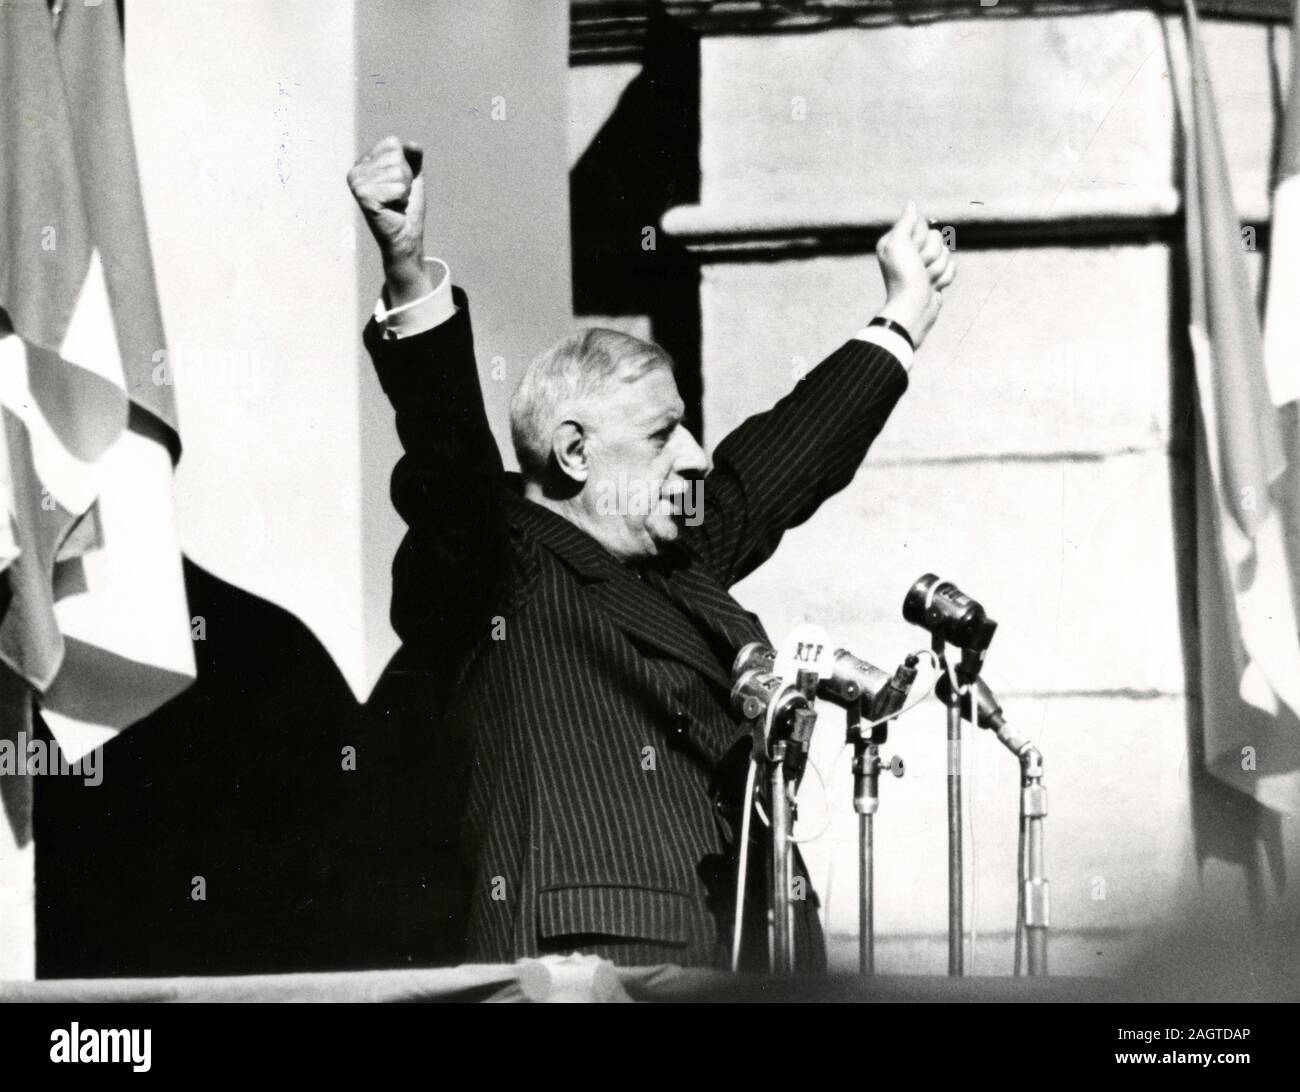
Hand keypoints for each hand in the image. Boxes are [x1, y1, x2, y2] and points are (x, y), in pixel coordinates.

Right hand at [347, 135, 431, 302]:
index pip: (392, 144)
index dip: (405, 164)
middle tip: (397, 196)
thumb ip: (413, 157)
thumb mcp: (413, 177)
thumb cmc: (407, 207)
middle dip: (405, 178)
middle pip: (395, 157)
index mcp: (364, 161)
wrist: (405, 236)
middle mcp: (356, 169)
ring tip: (394, 202)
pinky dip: (400, 198)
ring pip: (397, 172)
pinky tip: (391, 207)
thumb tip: (412, 143)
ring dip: (403, 190)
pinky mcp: (362, 195)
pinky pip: (395, 187)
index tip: (398, 183)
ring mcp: (356, 182)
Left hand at [874, 202, 955, 349]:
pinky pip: (952, 268)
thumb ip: (905, 222)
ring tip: (924, 280)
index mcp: (897, 241)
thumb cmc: (903, 277)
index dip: (920, 237)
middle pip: (937, 237)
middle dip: (930, 254)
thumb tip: (911, 204)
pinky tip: (933, 287)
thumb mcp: (898, 244)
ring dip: (937, 268)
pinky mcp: (935, 277)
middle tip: (918, 268)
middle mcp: (910, 251)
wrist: (914, 308)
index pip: (922, 223)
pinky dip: (944, 278)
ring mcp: (924, 265)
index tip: (911, 252)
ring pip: (946, 253)